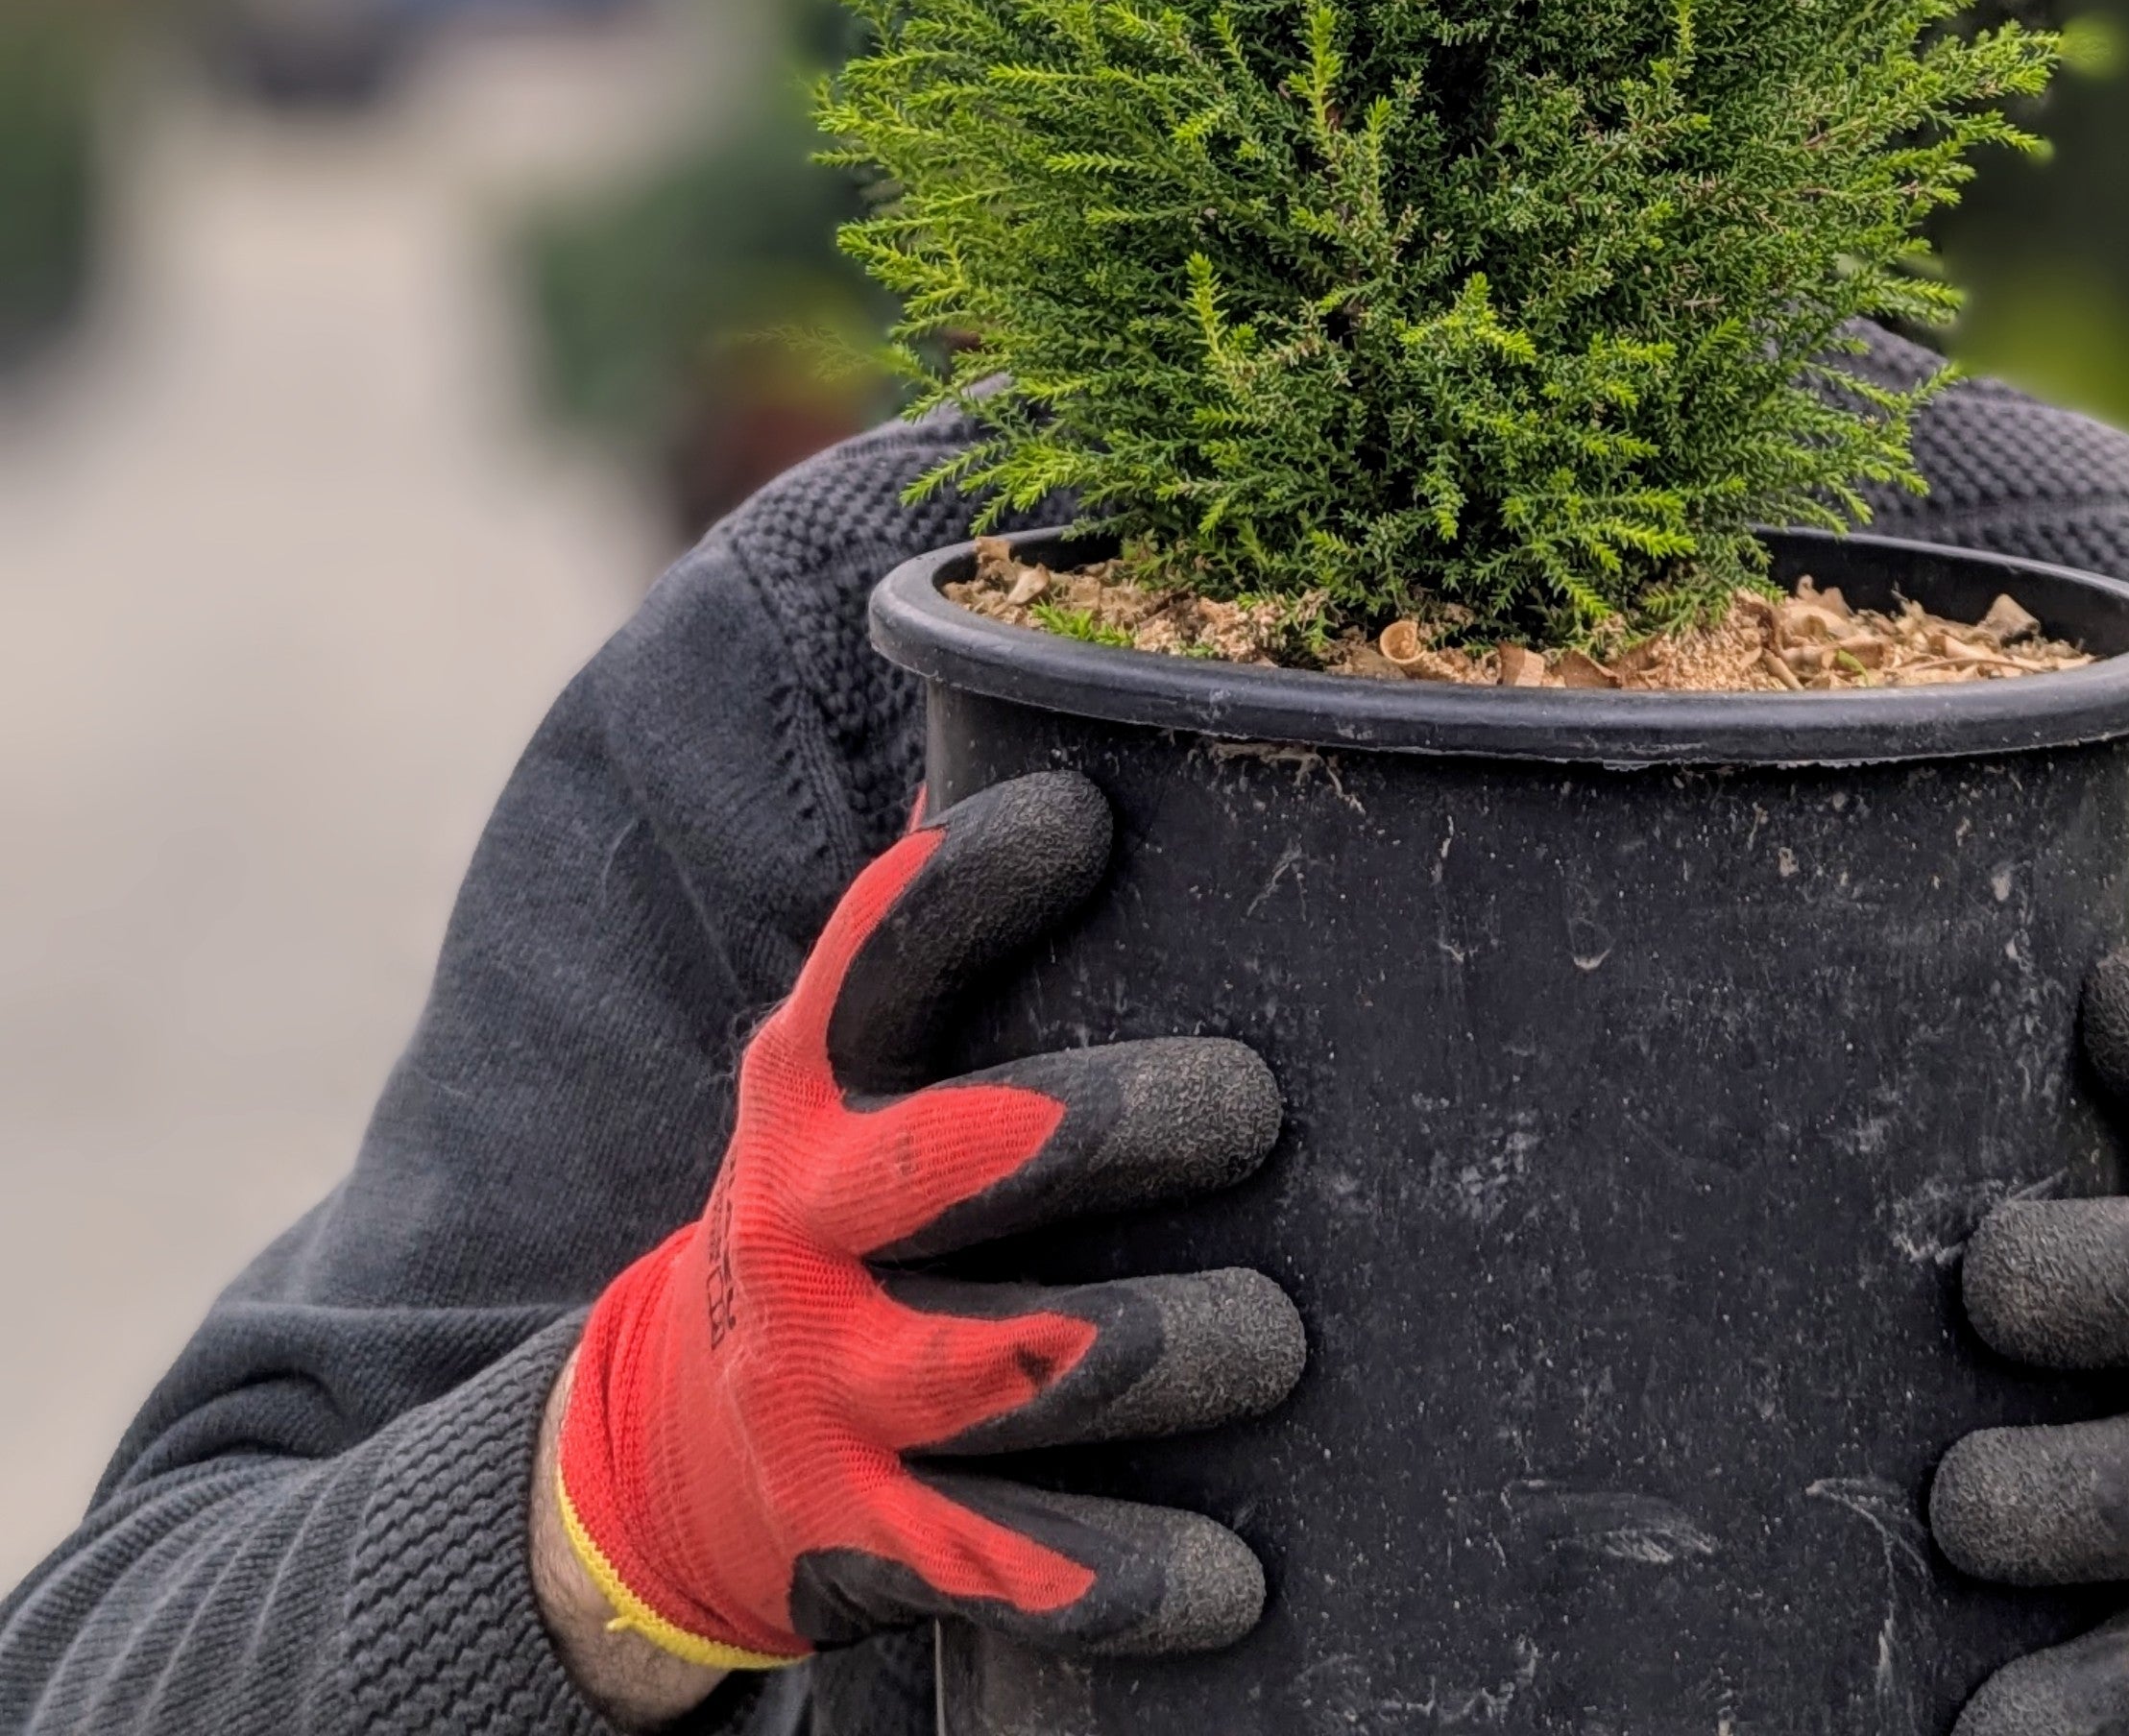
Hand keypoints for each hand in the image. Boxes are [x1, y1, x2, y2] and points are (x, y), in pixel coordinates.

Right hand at [535, 773, 1303, 1707]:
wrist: (679, 1455)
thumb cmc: (848, 1201)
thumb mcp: (856, 1069)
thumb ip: (951, 944)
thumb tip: (1102, 722)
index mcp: (808, 1080)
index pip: (883, 953)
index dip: (976, 878)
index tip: (1088, 818)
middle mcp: (804, 1222)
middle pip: (971, 1157)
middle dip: (1121, 1120)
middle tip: (1250, 1103)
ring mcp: (837, 1389)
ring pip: (1024, 1365)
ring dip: (1173, 1347)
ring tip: (1280, 1335)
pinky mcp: (876, 1543)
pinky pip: (1017, 1567)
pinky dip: (1131, 1576)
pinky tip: (1235, 1576)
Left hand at [1930, 951, 2128, 1735]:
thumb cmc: (2082, 1303)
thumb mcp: (2070, 1165)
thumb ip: (1977, 1057)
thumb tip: (1804, 799)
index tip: (2103, 993)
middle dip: (2099, 1278)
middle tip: (1990, 1285)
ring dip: (2058, 1492)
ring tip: (1962, 1504)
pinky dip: (2057, 1713)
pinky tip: (1981, 1725)